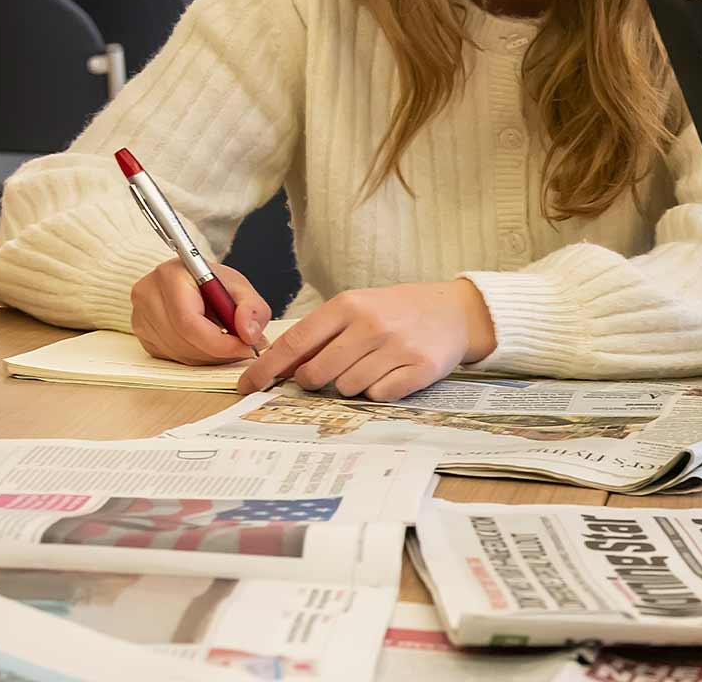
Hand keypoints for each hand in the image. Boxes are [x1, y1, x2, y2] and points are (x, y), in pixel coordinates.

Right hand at [132, 259, 272, 363]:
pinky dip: (196, 357)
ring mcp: (140, 316)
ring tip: (229, 343)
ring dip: (209, 357)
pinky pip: (171, 357)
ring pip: (178, 353)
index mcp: (170, 275)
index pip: (189, 321)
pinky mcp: (142, 334)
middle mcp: (148, 294)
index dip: (220, 342)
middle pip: (183, 340)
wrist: (192, 281)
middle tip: (243, 347)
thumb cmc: (213, 282)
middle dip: (218, 351)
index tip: (245, 347)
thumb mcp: (241, 287)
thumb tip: (248, 333)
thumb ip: (252, 308)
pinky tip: (209, 344)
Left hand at [236, 280, 495, 399]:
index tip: (247, 387)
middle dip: (314, 381)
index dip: (266, 368)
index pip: (295, 343)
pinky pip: (378, 396)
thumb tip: (279, 368)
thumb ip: (322, 333)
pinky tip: (391, 372)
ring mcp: (396, 347)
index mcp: (349, 305)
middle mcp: (371, 324)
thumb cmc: (397, 311)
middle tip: (330, 372)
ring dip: (351, 385)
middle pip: (316, 373)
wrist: (455, 311)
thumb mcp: (358, 307)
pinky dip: (379, 391)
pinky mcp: (419, 369)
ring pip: (346, 388)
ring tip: (371, 365)